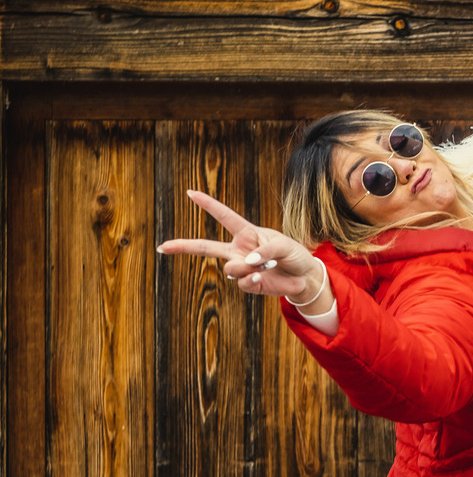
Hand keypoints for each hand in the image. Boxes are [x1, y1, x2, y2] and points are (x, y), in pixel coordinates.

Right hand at [157, 190, 328, 305]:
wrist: (305, 277)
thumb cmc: (295, 255)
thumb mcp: (285, 246)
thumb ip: (266, 250)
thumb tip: (246, 263)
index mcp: (247, 233)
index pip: (225, 216)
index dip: (208, 204)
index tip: (190, 192)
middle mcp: (239, 250)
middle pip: (205, 246)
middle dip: (182, 246)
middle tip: (162, 247)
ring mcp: (241, 268)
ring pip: (230, 268)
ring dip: (247, 268)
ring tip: (267, 266)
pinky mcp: (247, 284)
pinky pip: (241, 282)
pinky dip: (251, 279)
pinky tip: (261, 277)